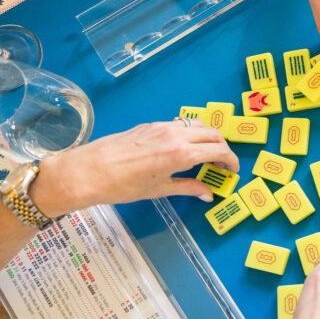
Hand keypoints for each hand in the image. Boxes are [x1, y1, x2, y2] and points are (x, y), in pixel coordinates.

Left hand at [32, 120, 238, 217]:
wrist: (87, 171)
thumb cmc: (122, 186)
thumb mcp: (159, 190)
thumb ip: (188, 188)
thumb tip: (208, 194)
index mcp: (182, 153)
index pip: (220, 150)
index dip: (232, 161)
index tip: (232, 171)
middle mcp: (176, 134)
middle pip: (213, 133)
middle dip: (223, 148)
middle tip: (220, 164)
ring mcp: (162, 126)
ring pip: (198, 125)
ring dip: (207, 138)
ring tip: (203, 155)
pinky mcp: (150, 124)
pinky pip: (180, 124)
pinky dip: (190, 134)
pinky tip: (180, 148)